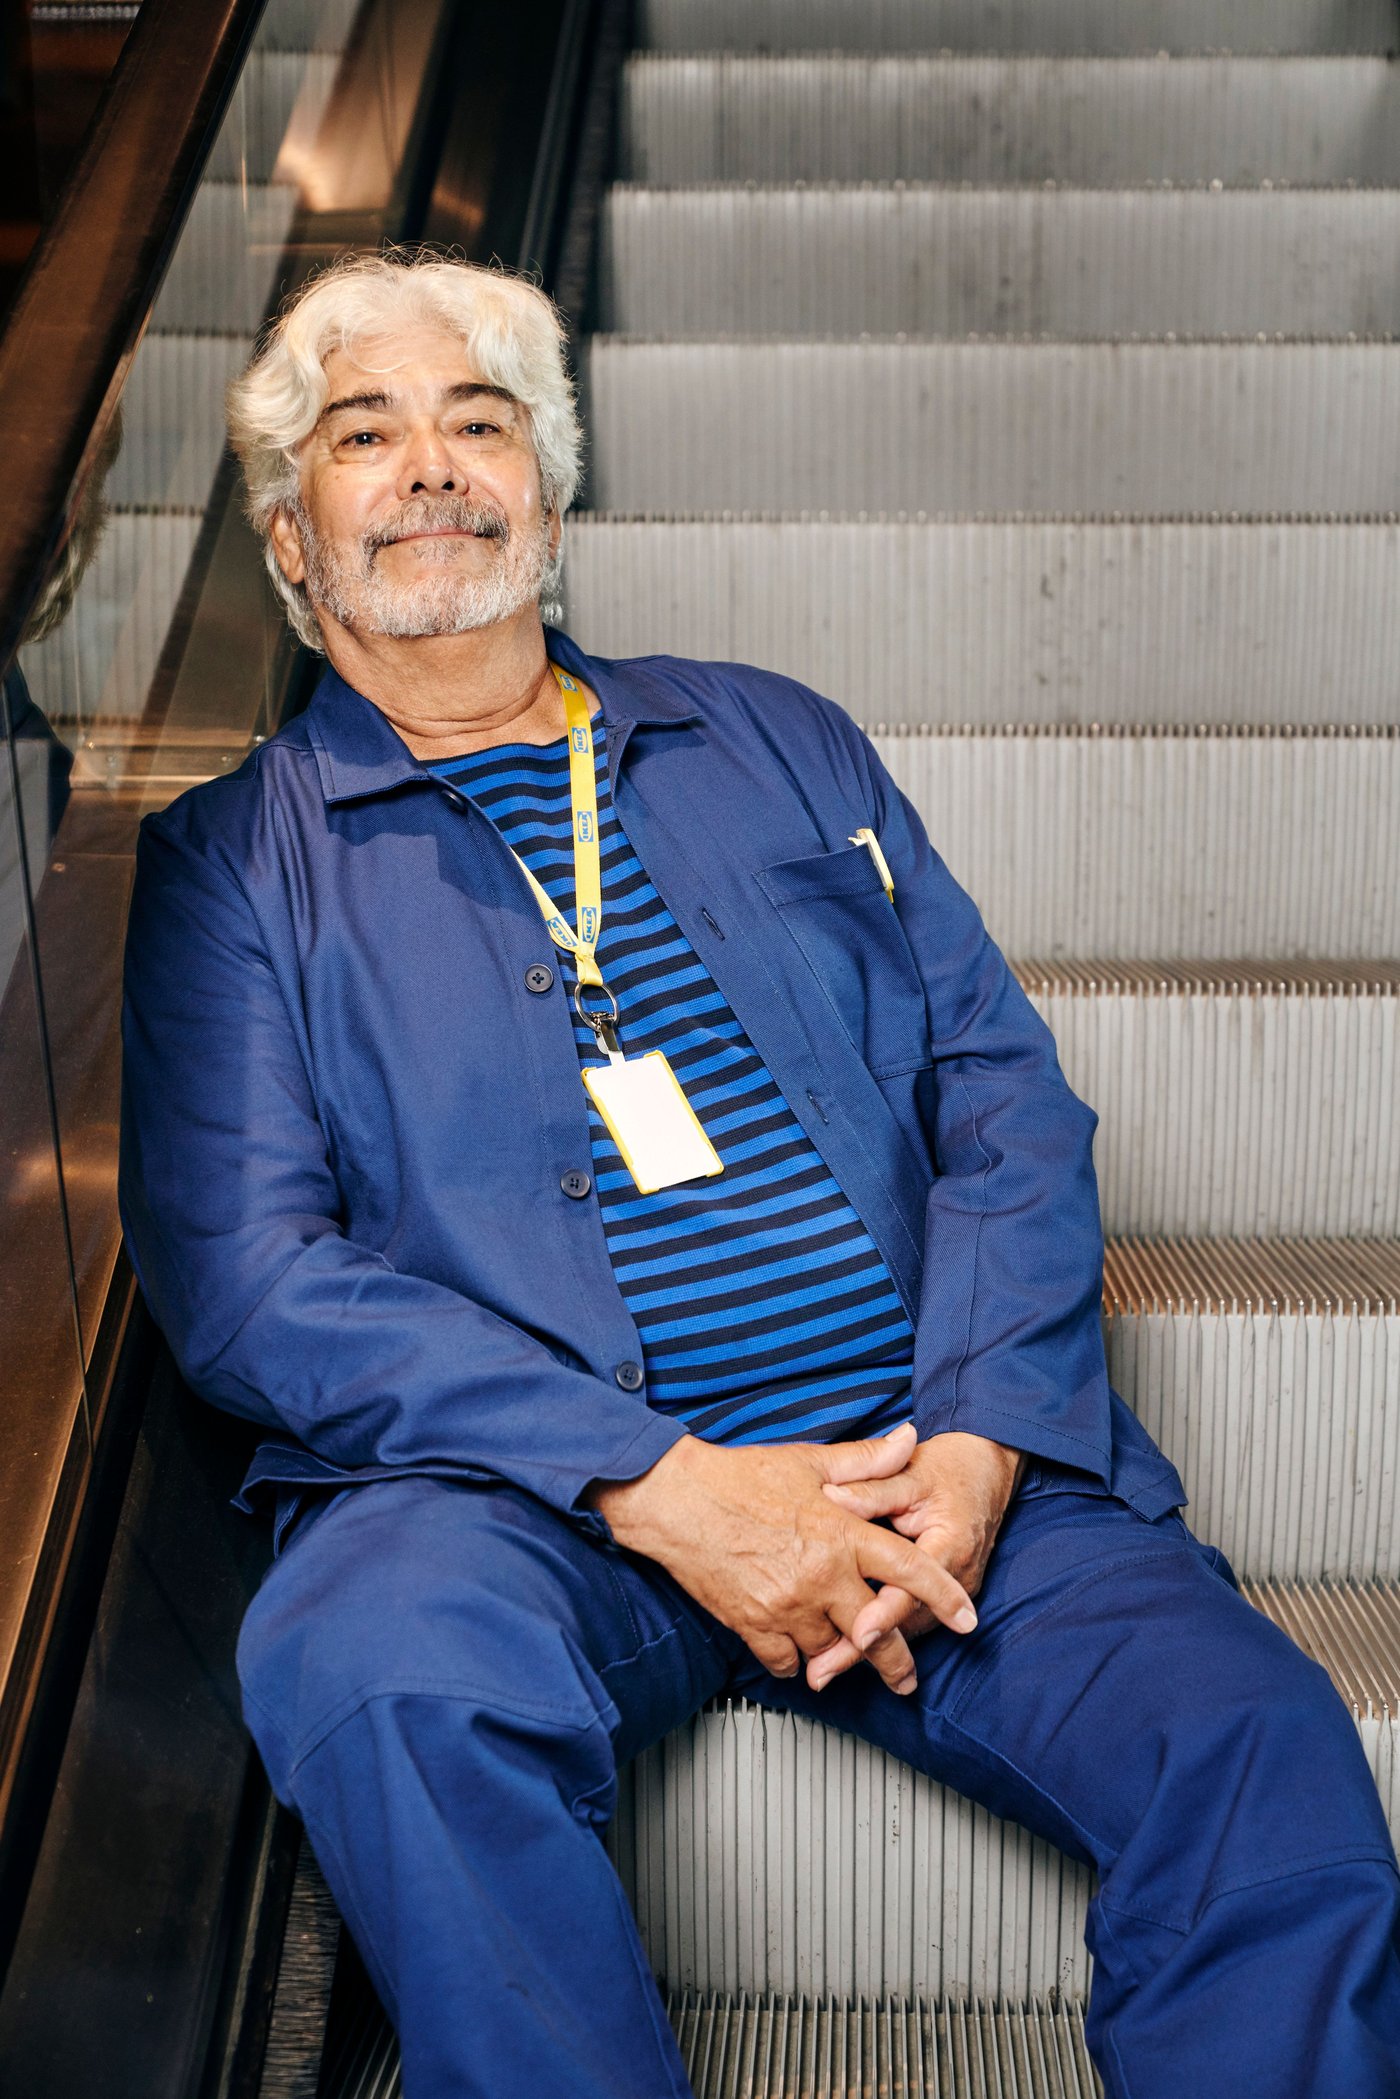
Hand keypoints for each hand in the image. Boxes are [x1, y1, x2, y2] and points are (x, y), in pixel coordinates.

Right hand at [588, 1424, 978, 1696]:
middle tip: (906, 1677)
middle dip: (897, 1661)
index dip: (945, 1598)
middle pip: (877, 1633)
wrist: (676, 1499)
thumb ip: (867, 1459)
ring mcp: (787, 1606)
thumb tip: (910, 1439)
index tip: (967, 1620)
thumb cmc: (740, 1476)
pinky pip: (788, 1663)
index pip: (911, 1571)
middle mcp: (821, 1576)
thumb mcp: (810, 1460)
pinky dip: (796, 1660)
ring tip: (840, 1652)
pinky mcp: (754, 1626)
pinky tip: (796, 1647)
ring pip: (832, 1651)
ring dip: (838, 1654)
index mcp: (842, 1534)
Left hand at [810, 1432, 1024, 1692]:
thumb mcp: (910, 1473)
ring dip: (869, 1650)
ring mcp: (953, 1591)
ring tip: (823, 1669)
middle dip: (864, 1649)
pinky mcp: (943, 1596)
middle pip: (906, 1622)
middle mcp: (957, 1577)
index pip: (913, 1588)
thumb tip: (829, 1497)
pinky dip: (880, 1632)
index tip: (856, 1632)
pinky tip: (845, 1647)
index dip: (883, 1613)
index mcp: (950, 1546)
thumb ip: (871, 1490)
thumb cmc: (950, 1468)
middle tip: (821, 1669)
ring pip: (907, 1628)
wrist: (989, 1468)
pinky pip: (909, 1619)